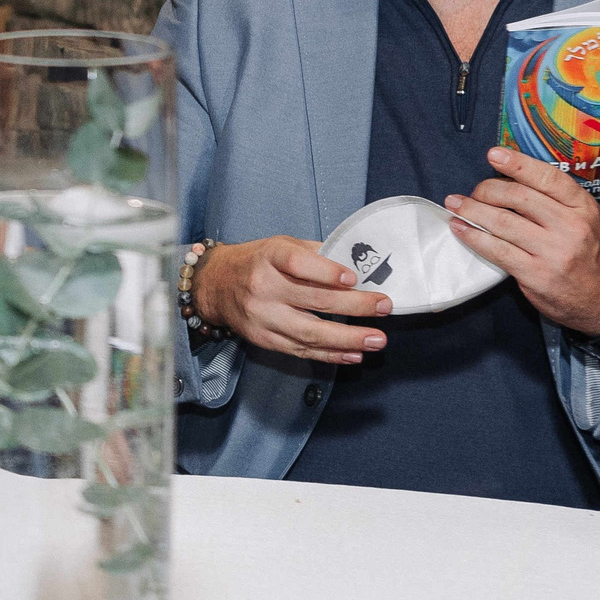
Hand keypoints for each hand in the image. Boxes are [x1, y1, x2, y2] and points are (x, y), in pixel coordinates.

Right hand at [192, 235, 391, 364]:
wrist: (215, 285)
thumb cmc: (257, 261)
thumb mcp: (281, 245)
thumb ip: (316, 253)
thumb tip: (359, 263)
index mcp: (269, 257)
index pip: (298, 263)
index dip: (326, 272)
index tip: (353, 278)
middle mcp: (263, 287)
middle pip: (314, 300)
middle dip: (355, 305)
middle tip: (384, 306)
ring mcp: (263, 316)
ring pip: (310, 332)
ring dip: (348, 338)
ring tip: (376, 339)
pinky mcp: (264, 338)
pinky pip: (301, 350)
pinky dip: (330, 354)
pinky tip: (354, 354)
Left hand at [446, 147, 599, 334]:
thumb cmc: (584, 255)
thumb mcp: (582, 221)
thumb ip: (553, 201)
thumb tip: (507, 178)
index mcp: (583, 207)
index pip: (548, 178)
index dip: (518, 163)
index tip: (493, 154)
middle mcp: (571, 226)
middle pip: (519, 196)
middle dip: (487, 189)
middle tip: (473, 192)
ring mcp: (553, 251)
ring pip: (503, 222)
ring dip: (472, 210)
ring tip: (455, 204)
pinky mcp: (535, 274)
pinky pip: (496, 250)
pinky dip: (473, 236)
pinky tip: (460, 228)